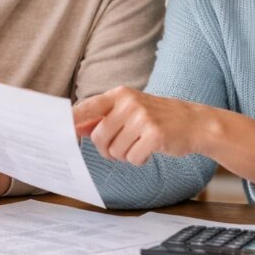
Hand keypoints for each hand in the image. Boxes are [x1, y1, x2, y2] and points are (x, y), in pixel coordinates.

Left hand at [73, 86, 201, 164]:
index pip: (86, 108)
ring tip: (139, 145)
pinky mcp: (155, 135)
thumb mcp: (130, 111)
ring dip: (125, 155)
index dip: (71, 122)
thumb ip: (103, 118)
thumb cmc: (157, 118)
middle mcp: (129, 103)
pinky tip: (150, 150)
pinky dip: (139, 160)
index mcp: (119, 95)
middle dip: (106, 149)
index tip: (61, 133)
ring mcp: (142, 118)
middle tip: (121, 148)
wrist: (194, 123)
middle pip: (98, 137)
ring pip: (115, 151)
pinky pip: (132, 158)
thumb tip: (75, 127)